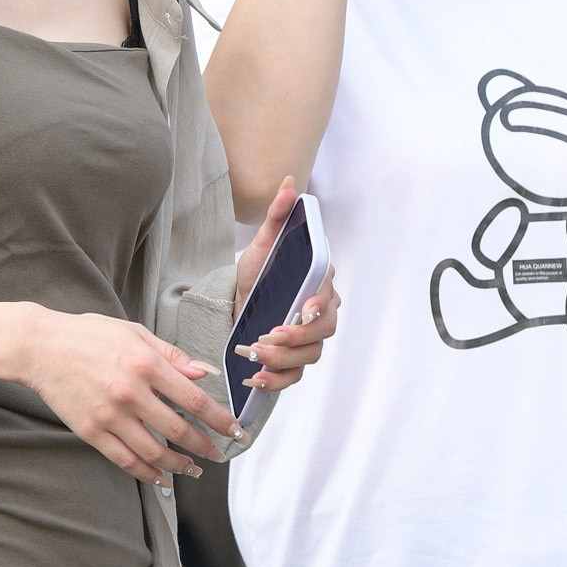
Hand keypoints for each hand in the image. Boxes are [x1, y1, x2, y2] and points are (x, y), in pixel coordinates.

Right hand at [21, 309, 239, 484]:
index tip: (234, 431)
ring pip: (154, 452)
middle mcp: (131, 393)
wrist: (40, 348)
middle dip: (204, 447)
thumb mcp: (135, 334)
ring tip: (193, 469)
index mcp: (146, 364)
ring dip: (178, 465)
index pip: (194, 400)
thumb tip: (205, 373)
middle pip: (178, 431)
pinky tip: (161, 477)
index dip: (219, 419)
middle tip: (218, 455)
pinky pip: (125, 460)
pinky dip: (147, 473)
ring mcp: (110, 416)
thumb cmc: (89, 336)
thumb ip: (172, 356)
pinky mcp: (91, 432)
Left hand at [231, 180, 340, 395]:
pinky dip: (276, 381)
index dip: (318, 306)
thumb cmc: (257, 273)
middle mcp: (320, 314)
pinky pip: (294, 377)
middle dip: (297, 337)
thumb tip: (289, 185)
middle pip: (324, 331)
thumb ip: (277, 216)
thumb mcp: (263, 244)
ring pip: (310, 356)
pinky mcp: (293, 361)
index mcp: (319, 284)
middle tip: (268, 336)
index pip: (328, 297)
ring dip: (283, 359)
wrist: (237, 300)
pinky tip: (255, 378)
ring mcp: (308, 340)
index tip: (304, 309)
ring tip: (254, 353)